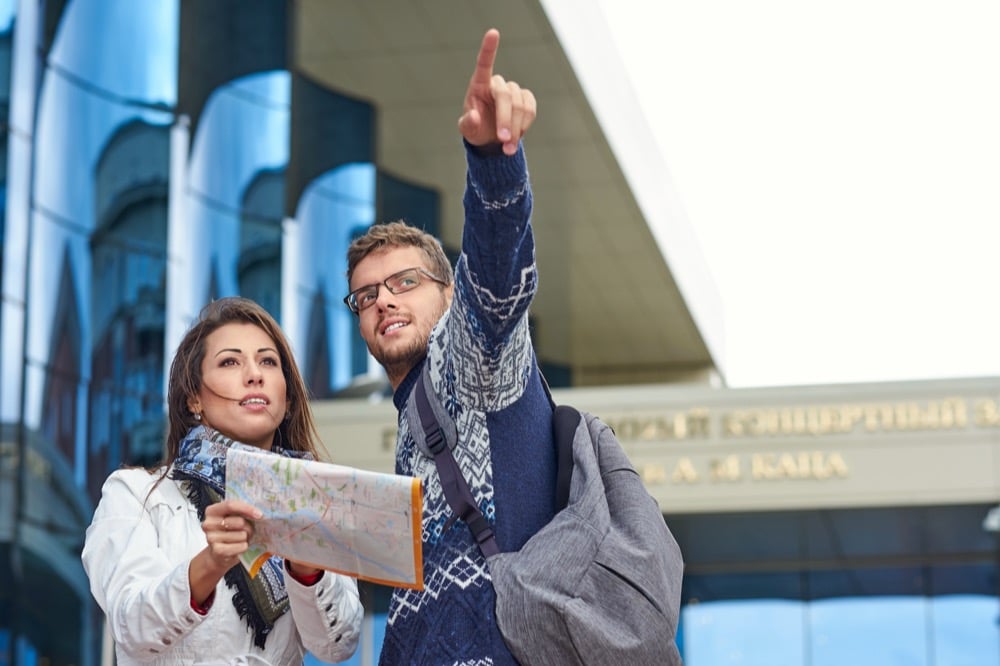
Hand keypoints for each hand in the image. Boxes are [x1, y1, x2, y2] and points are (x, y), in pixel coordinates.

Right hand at [201, 499, 262, 571]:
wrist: (219, 553)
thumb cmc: (229, 531)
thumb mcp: (233, 517)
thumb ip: (241, 511)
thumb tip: (258, 512)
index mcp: (211, 511)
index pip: (230, 505)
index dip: (247, 509)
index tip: (259, 514)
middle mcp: (208, 524)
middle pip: (239, 521)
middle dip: (248, 527)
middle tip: (247, 530)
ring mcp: (211, 538)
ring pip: (242, 535)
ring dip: (246, 538)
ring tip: (240, 539)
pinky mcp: (217, 551)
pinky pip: (241, 546)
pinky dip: (244, 547)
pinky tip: (237, 547)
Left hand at [458, 28, 536, 155]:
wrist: (492, 139)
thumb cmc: (476, 129)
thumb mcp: (467, 130)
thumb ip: (468, 123)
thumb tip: (474, 115)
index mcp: (479, 84)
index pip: (484, 63)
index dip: (489, 48)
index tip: (493, 32)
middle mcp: (497, 83)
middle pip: (505, 95)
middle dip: (505, 119)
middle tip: (503, 140)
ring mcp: (513, 90)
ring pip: (520, 105)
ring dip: (515, 129)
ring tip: (507, 148)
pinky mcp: (527, 99)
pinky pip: (530, 110)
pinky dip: (524, 126)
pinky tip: (516, 138)